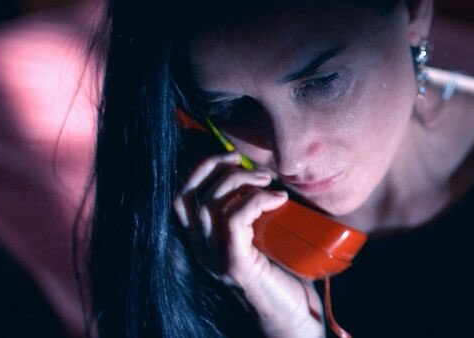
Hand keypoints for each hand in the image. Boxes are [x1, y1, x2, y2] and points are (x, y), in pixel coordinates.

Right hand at [173, 152, 324, 337]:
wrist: (293, 317)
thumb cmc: (284, 273)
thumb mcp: (263, 233)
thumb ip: (253, 209)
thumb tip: (263, 169)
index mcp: (202, 240)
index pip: (180, 196)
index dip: (199, 168)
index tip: (232, 156)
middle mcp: (201, 249)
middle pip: (185, 195)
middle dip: (213, 166)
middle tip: (246, 163)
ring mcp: (214, 259)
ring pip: (209, 204)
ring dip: (240, 182)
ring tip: (268, 180)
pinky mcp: (234, 265)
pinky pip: (233, 220)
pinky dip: (255, 200)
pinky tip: (278, 199)